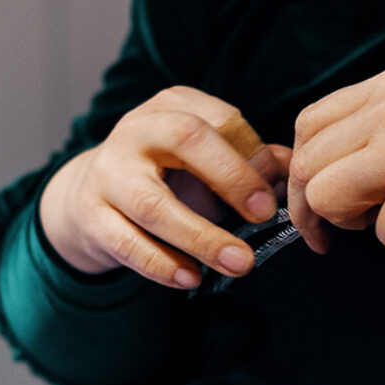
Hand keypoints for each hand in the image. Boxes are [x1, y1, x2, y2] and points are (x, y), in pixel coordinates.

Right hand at [39, 86, 288, 289]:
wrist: (90, 196)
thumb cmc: (163, 175)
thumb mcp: (203, 159)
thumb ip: (249, 161)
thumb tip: (294, 172)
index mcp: (172, 106)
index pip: (220, 119)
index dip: (251, 156)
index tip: (276, 195)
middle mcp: (137, 128)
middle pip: (186, 138)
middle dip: (231, 177)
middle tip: (264, 214)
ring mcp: (108, 170)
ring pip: (153, 203)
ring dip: (201, 236)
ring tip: (240, 263)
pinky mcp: (91, 214)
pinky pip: (127, 242)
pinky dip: (162, 264)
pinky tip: (192, 278)